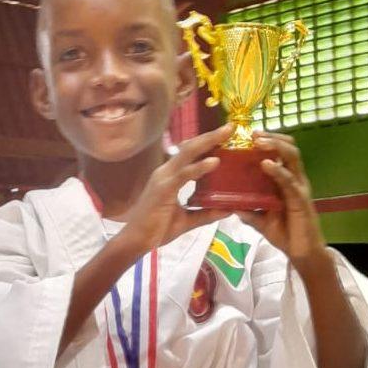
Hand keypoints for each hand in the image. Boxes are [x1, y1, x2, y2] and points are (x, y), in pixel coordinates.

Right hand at [124, 123, 234, 254]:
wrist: (136, 241)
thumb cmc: (157, 230)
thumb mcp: (187, 220)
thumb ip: (206, 214)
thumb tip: (228, 210)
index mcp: (170, 176)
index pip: (190, 154)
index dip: (206, 143)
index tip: (226, 136)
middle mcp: (166, 171)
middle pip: (191, 147)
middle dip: (211, 135)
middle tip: (231, 126)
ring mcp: (163, 177)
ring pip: (188, 153)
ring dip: (208, 141)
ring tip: (226, 133)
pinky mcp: (163, 188)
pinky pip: (184, 174)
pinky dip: (199, 167)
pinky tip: (214, 162)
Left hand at [238, 132, 327, 270]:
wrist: (303, 254)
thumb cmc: (285, 235)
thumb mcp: (261, 221)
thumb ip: (249, 211)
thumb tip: (230, 205)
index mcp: (286, 181)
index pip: (280, 153)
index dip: (268, 141)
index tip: (249, 135)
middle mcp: (295, 179)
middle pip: (288, 148)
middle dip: (272, 137)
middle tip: (253, 133)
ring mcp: (299, 187)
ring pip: (291, 157)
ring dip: (275, 146)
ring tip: (259, 142)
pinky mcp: (301, 199)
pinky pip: (289, 180)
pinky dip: (277, 170)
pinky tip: (265, 164)